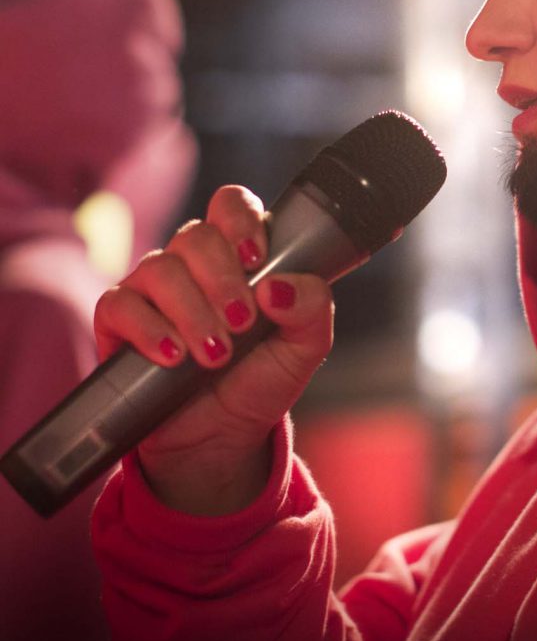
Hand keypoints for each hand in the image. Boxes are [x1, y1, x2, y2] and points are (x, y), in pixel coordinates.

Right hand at [94, 185, 334, 514]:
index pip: (230, 205)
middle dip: (223, 279)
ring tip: (216, 354)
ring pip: (160, 268)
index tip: (256, 258)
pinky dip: (149, 330)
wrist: (224, 436)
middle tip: (242, 323)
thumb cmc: (262, 379)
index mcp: (239, 256)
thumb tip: (276, 287)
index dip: (240, 221)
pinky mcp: (120, 322)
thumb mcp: (305, 347)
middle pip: (195, 235)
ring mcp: (154, 290)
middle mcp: (193, 264)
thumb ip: (311, 308)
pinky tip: (173, 357)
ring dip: (192, 312)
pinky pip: (120, 304)